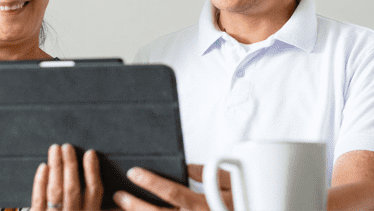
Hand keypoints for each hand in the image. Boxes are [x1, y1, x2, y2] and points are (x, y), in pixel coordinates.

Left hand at [31, 143, 102, 210]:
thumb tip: (121, 200)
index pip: (94, 191)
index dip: (92, 171)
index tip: (90, 153)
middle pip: (72, 188)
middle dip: (70, 165)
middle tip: (67, 147)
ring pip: (55, 191)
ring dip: (55, 168)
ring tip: (54, 150)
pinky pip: (38, 200)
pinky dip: (40, 182)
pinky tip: (43, 167)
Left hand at [112, 165, 232, 210]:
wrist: (255, 210)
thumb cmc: (244, 203)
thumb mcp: (233, 184)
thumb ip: (209, 174)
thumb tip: (187, 168)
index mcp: (204, 205)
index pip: (172, 192)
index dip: (150, 182)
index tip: (134, 172)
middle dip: (134, 205)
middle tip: (118, 195)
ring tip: (121, 208)